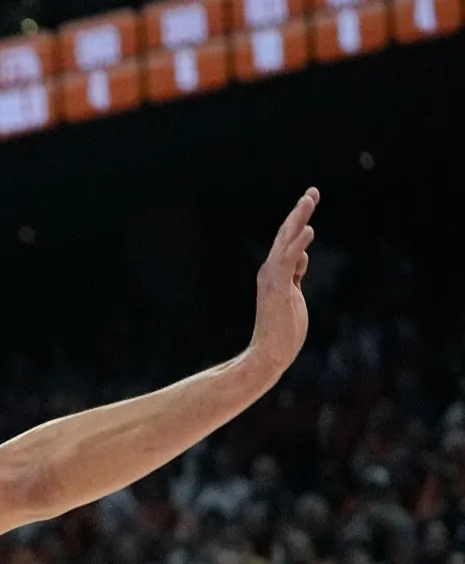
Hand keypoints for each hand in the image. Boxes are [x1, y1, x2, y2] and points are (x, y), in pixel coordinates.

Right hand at [247, 187, 318, 368]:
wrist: (268, 354)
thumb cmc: (282, 330)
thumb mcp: (292, 295)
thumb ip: (294, 275)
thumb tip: (302, 257)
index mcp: (275, 272)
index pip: (288, 240)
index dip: (299, 220)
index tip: (310, 201)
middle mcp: (270, 271)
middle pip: (286, 234)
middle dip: (300, 212)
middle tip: (312, 191)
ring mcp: (272, 278)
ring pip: (286, 242)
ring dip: (298, 220)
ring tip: (309, 200)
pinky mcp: (277, 288)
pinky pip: (288, 262)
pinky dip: (297, 245)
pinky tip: (308, 230)